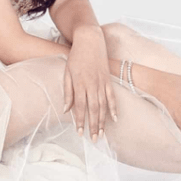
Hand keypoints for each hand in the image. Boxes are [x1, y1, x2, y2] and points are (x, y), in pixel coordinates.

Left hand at [63, 26, 117, 142]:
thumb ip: (67, 91)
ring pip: (103, 106)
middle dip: (93, 126)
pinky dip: (114, 108)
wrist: (90, 40)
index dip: (80, 121)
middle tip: (93, 139)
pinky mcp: (108, 79)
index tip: (79, 133)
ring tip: (102, 134)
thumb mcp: (67, 72)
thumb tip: (66, 110)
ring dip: (103, 121)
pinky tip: (114, 119)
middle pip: (93, 109)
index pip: (79, 106)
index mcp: (79, 83)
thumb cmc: (76, 56)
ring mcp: (101, 82)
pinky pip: (112, 96)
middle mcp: (91, 84)